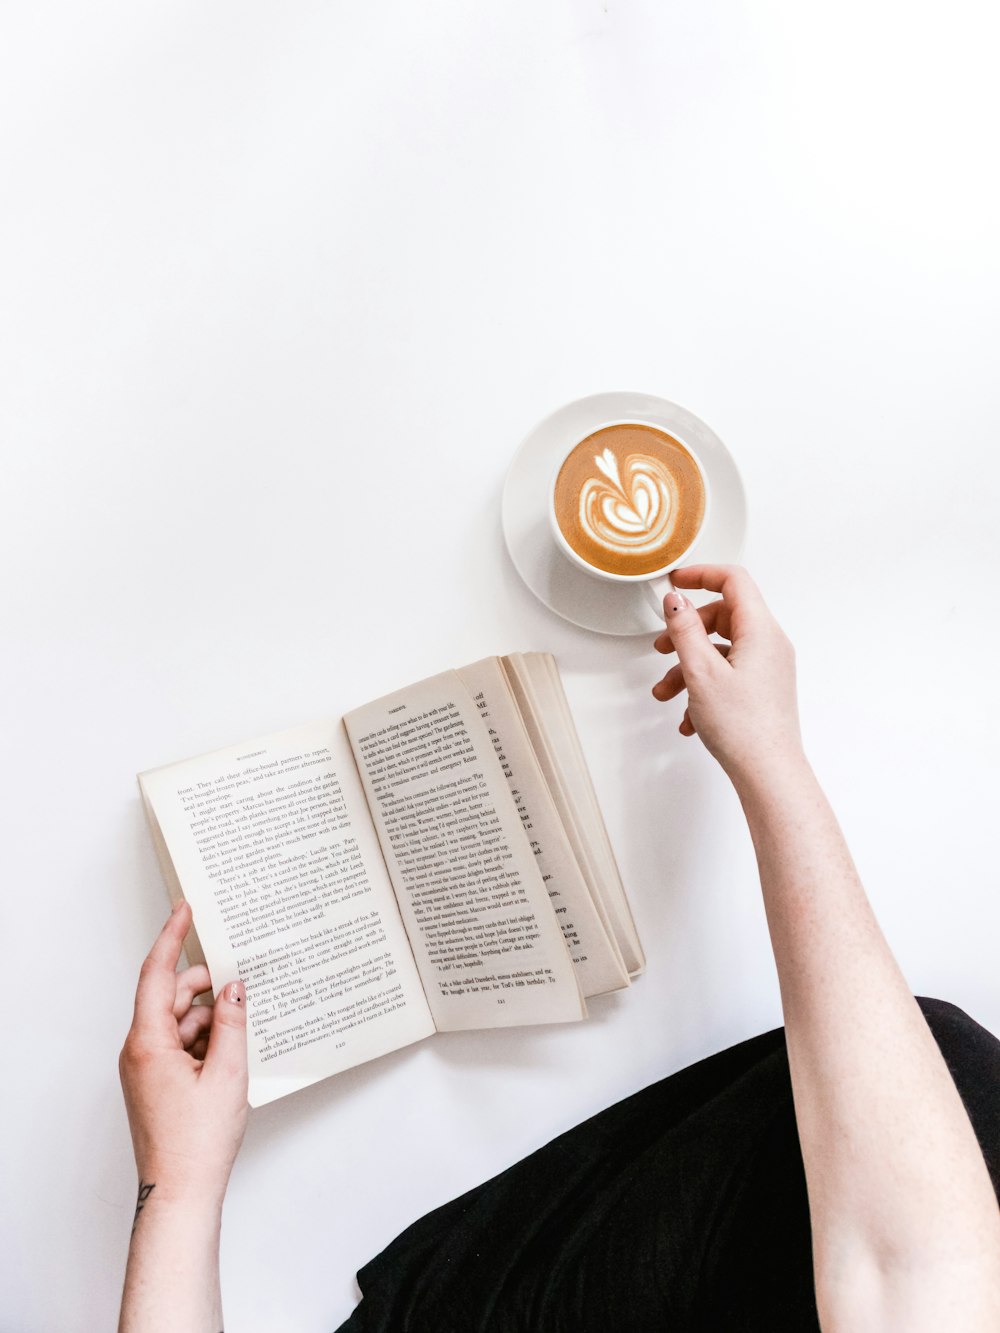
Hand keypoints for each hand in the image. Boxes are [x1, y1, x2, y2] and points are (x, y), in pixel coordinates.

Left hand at [119, 902, 247, 1206]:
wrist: (180, 1194)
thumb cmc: (197, 1143)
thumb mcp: (226, 1074)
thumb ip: (232, 1023)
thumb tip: (234, 989)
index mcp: (148, 1042)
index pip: (156, 974)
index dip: (172, 937)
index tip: (184, 910)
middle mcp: (140, 1051)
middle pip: (172, 997)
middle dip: (207, 987)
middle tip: (241, 981)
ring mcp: (147, 1068)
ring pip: (180, 1021)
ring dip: (212, 1019)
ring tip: (245, 1029)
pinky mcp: (157, 1083)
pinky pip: (182, 1044)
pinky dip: (207, 1041)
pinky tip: (234, 1051)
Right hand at [651, 565, 802, 781]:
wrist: (768, 774)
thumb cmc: (743, 727)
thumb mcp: (701, 671)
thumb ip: (685, 629)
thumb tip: (676, 601)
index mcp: (761, 631)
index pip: (734, 581)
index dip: (701, 575)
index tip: (675, 581)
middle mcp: (770, 645)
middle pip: (724, 617)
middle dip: (687, 631)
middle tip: (662, 645)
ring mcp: (768, 669)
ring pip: (721, 651)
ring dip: (688, 667)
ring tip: (666, 691)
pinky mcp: (763, 690)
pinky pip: (728, 675)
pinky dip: (703, 687)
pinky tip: (688, 717)